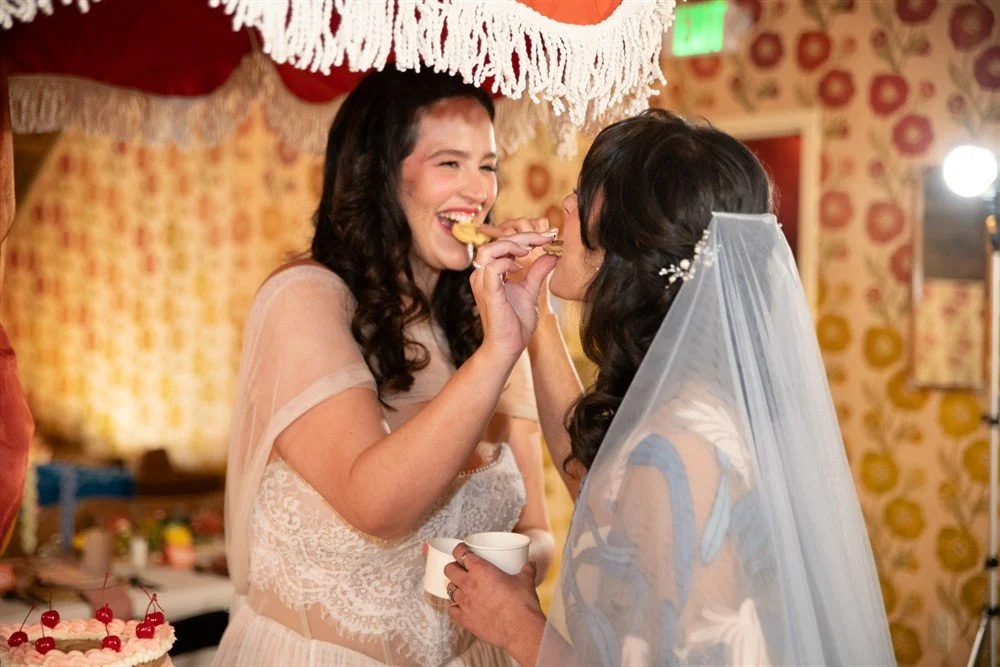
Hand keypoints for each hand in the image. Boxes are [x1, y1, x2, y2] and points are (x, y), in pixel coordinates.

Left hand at [444, 543, 546, 659]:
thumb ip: (527, 569)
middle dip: (453, 567)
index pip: (461, 553)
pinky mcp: (464, 619)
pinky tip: (460, 606)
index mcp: (481, 569)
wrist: (521, 630)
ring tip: (463, 588)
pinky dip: (454, 606)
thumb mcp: (526, 581)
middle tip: (461, 569)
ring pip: (449, 588)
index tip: (462, 550)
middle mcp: (468, 584)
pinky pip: (451, 609)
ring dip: (455, 586)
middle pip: (449, 569)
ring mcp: (464, 602)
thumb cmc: (522, 603)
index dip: (459, 549)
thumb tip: (530, 564)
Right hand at [470, 232, 557, 359]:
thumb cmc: (516, 322)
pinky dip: (507, 262)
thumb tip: (552, 255)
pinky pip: (492, 269)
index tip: (548, 236)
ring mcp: (482, 283)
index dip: (525, 236)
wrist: (509, 346)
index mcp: (490, 273)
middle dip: (522, 236)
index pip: (502, 244)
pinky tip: (518, 268)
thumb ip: (538, 272)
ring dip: (511, 245)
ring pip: (488, 250)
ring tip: (529, 250)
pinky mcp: (488, 293)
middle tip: (545, 238)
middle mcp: (482, 275)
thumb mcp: (530, 291)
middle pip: (495, 242)